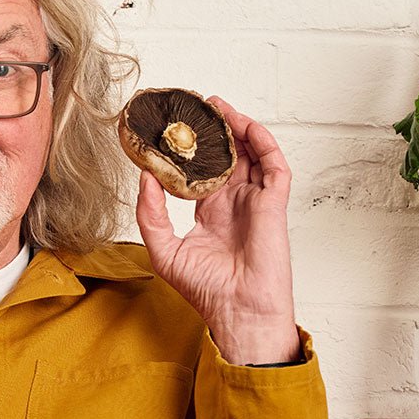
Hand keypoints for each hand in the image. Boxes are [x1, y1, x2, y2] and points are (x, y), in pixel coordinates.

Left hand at [134, 97, 299, 365]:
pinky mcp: (273, 205)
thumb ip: (150, 213)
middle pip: (227, 155)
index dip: (189, 149)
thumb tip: (144, 176)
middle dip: (214, 130)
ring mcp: (254, 202)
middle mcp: (232, 203)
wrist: (236, 312)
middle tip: (197, 106)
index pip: (200, 170)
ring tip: (219, 106)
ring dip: (238, 128)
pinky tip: (245, 126)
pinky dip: (263, 143)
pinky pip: (274, 166)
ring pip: (251, 154)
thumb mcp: (163, 248)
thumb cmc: (205, 290)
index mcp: (209, 212)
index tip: (172, 129)